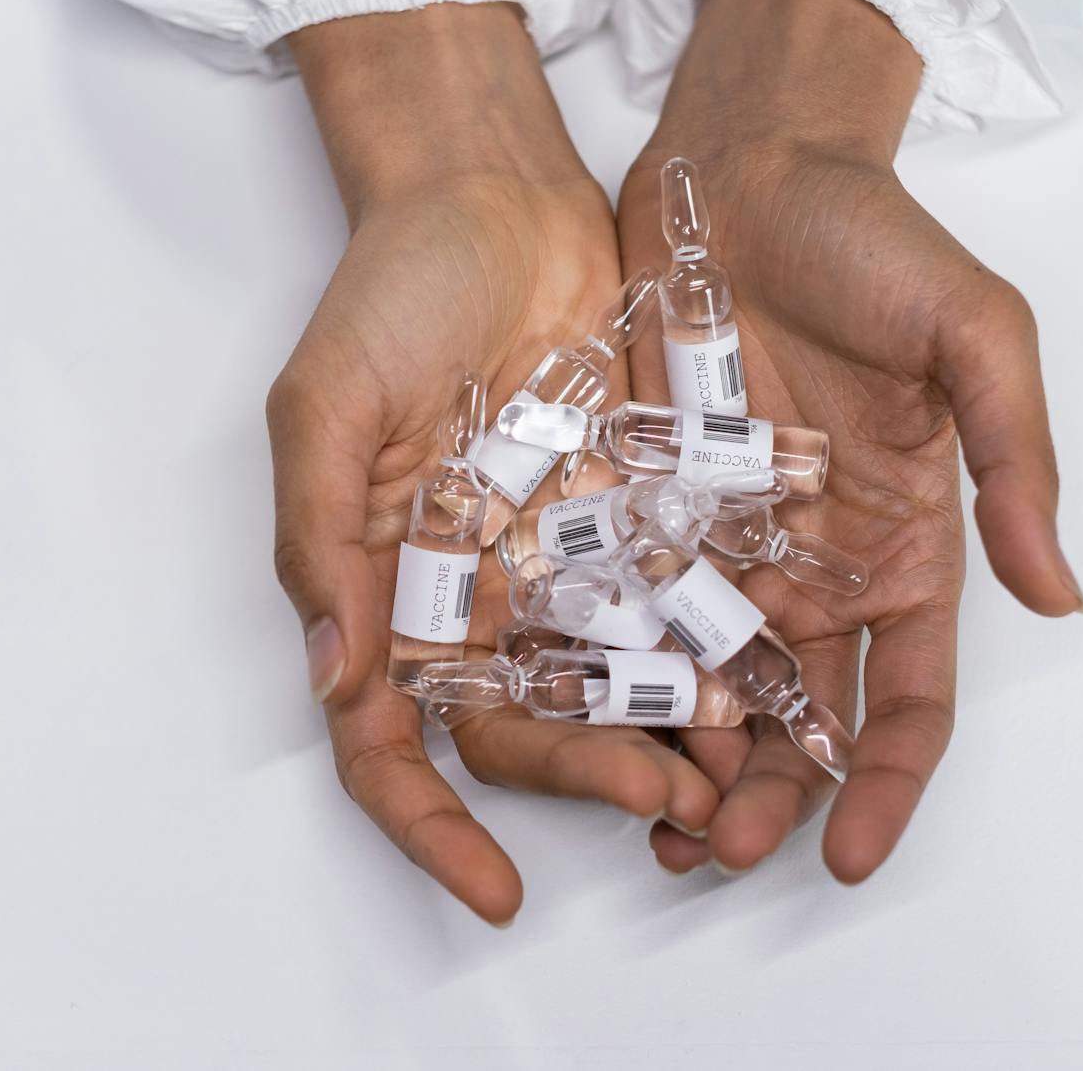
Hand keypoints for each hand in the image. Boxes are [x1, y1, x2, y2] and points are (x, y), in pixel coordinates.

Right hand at [272, 4, 719, 923]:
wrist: (492, 193)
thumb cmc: (386, 291)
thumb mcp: (323, 407)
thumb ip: (322, 540)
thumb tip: (335, 677)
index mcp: (388, 588)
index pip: (391, 743)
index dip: (430, 827)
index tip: (492, 889)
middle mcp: (475, 593)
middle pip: (520, 729)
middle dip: (587, 780)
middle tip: (665, 805)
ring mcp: (559, 558)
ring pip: (609, 687)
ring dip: (664, 740)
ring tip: (733, 776)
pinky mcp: (636, 513)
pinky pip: (673, 605)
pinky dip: (709, 654)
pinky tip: (759, 686)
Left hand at [619, 0, 1082, 882]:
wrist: (744, 166)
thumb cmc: (874, 239)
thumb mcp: (976, 336)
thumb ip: (1016, 464)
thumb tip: (1063, 596)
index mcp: (907, 543)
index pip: (910, 697)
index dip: (887, 782)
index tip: (846, 853)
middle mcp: (818, 563)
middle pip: (802, 715)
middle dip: (770, 795)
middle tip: (718, 852)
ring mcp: (727, 540)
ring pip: (710, 685)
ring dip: (686, 763)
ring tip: (649, 827)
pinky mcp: (644, 504)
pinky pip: (630, 608)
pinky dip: (616, 675)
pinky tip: (583, 725)